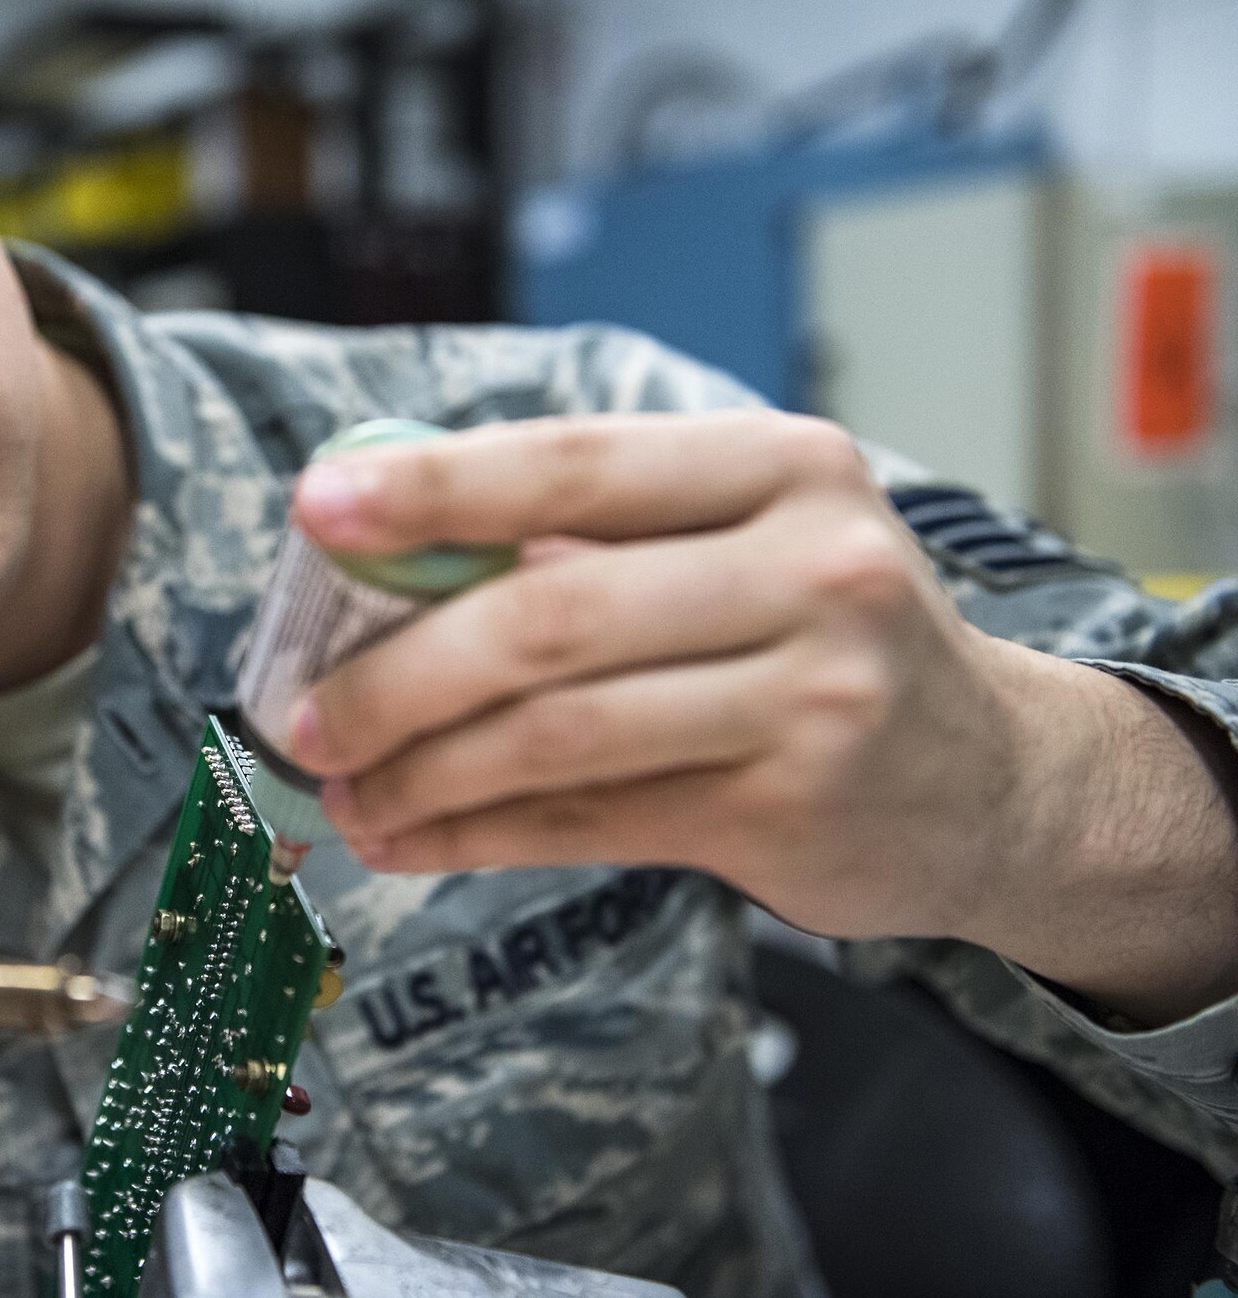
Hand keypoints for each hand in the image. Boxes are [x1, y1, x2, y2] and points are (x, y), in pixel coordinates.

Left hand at [283, 411, 1129, 952]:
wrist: (996, 777)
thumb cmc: (825, 634)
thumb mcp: (747, 542)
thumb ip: (591, 545)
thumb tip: (382, 562)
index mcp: (781, 465)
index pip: (577, 464)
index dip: (435, 488)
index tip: (317, 509)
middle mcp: (812, 567)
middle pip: (548, 618)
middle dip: (397, 673)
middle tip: (303, 713)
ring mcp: (814, 694)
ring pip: (557, 733)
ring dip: (422, 770)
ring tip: (342, 789)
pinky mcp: (793, 809)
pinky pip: (589, 819)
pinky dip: (477, 831)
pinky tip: (410, 835)